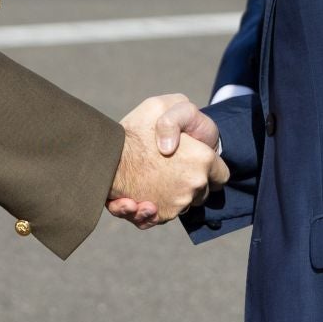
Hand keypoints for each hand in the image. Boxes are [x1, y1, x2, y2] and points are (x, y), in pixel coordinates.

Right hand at [106, 95, 226, 227]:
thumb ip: (180, 114)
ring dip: (170, 196)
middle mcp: (194, 186)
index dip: (208, 167)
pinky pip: (166, 216)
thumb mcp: (159, 105)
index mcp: (202, 160)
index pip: (221, 174)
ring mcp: (177, 204)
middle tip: (168, 168)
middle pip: (202, 191)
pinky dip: (152, 211)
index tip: (194, 161)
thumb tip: (173, 146)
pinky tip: (137, 200)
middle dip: (190, 182)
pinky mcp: (159, 216)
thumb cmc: (133, 129)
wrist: (101, 157)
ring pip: (183, 204)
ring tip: (149, 182)